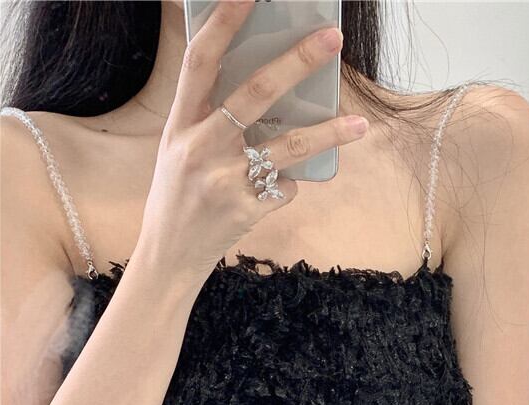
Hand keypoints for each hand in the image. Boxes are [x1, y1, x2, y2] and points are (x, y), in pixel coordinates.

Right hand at [134, 0, 367, 284]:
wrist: (169, 256)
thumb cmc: (177, 199)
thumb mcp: (178, 152)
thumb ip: (209, 122)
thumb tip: (266, 94)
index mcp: (180, 125)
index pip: (200, 61)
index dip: (224, 23)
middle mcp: (200, 147)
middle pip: (254, 92)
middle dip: (296, 62)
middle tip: (331, 39)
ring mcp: (225, 180)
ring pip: (287, 147)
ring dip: (328, 134)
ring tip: (359, 125)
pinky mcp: (247, 210)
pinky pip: (285, 188)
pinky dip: (291, 186)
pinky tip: (284, 189)